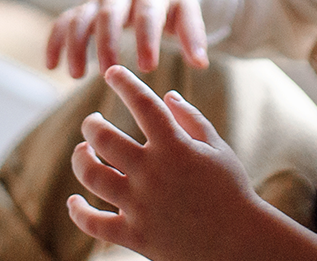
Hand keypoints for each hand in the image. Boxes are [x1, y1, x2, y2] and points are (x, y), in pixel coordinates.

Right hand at [46, 0, 207, 78]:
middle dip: (107, 42)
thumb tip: (201, 63)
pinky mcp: (84, 6)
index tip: (148, 67)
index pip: (148, 14)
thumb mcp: (186, 9)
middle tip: (108, 73)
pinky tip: (51, 65)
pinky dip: (55, 40)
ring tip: (75, 75)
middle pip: (110, 14)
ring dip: (76, 44)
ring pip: (81, 16)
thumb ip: (193, 35)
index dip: (147, 39)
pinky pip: (64, 20)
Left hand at [66, 66, 316, 260]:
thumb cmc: (231, 192)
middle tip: (92, 123)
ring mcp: (141, 205)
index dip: (124, 83)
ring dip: (81, 159)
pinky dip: (79, 211)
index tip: (112, 73)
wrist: (241, 243)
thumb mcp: (218, 150)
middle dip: (91, 125)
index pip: (142, 103)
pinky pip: (94, 223)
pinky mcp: (135, 235)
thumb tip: (167, 96)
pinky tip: (75, 200)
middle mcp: (153, 173)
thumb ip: (191, 120)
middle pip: (103, 138)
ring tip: (83, 151)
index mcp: (175, 148)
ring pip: (92, 175)